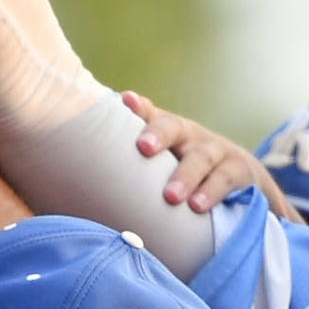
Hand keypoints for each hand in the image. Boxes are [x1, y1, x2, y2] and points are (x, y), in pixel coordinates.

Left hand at [125, 90, 292, 216]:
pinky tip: (198, 207)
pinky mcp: (238, 170)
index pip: (149, 114)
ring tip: (171, 196)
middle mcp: (189, 135)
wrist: (238, 177)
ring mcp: (215, 151)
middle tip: (143, 148)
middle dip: (158, 134)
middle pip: (173, 127)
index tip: (126, 101)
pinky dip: (212, 192)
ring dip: (186, 176)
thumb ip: (124, 164)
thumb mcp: (158, 163)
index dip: (138, 107)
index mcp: (165, 130)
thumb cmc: (182, 170)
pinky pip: (225, 180)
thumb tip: (70, 179)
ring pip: (201, 158)